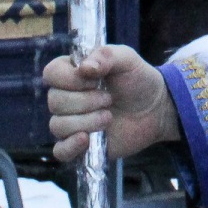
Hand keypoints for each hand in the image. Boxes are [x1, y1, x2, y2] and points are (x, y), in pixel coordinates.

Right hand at [44, 43, 179, 162]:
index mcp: (71, 73)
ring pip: (58, 126)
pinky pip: (60, 151)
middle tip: (109, 99)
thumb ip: (106, 55)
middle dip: (85, 101)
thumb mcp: (127, 59)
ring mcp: (71, 123)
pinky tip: (86, 139)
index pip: (51, 74)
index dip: (70, 78)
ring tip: (109, 117)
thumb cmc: (138, 79)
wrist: (155, 108)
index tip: (94, 79)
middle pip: (55, 102)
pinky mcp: (79, 146)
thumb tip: (84, 67)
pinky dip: (70, 146)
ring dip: (86, 121)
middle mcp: (66, 98)